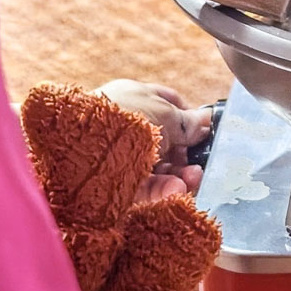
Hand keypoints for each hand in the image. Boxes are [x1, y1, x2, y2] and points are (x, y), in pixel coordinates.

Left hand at [95, 80, 210, 196]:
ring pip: (157, 170)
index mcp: (134, 99)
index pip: (166, 107)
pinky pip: (144, 190)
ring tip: (191, 181)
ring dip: (179, 176)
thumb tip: (207, 121)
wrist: (84, 149)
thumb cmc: (125, 117)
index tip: (204, 135)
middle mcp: (126, 128)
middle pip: (165, 144)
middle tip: (199, 166)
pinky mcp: (114, 185)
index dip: (188, 121)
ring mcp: (119, 157)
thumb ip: (188, 121)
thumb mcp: (165, 112)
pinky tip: (177, 191)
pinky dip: (163, 191)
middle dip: (186, 157)